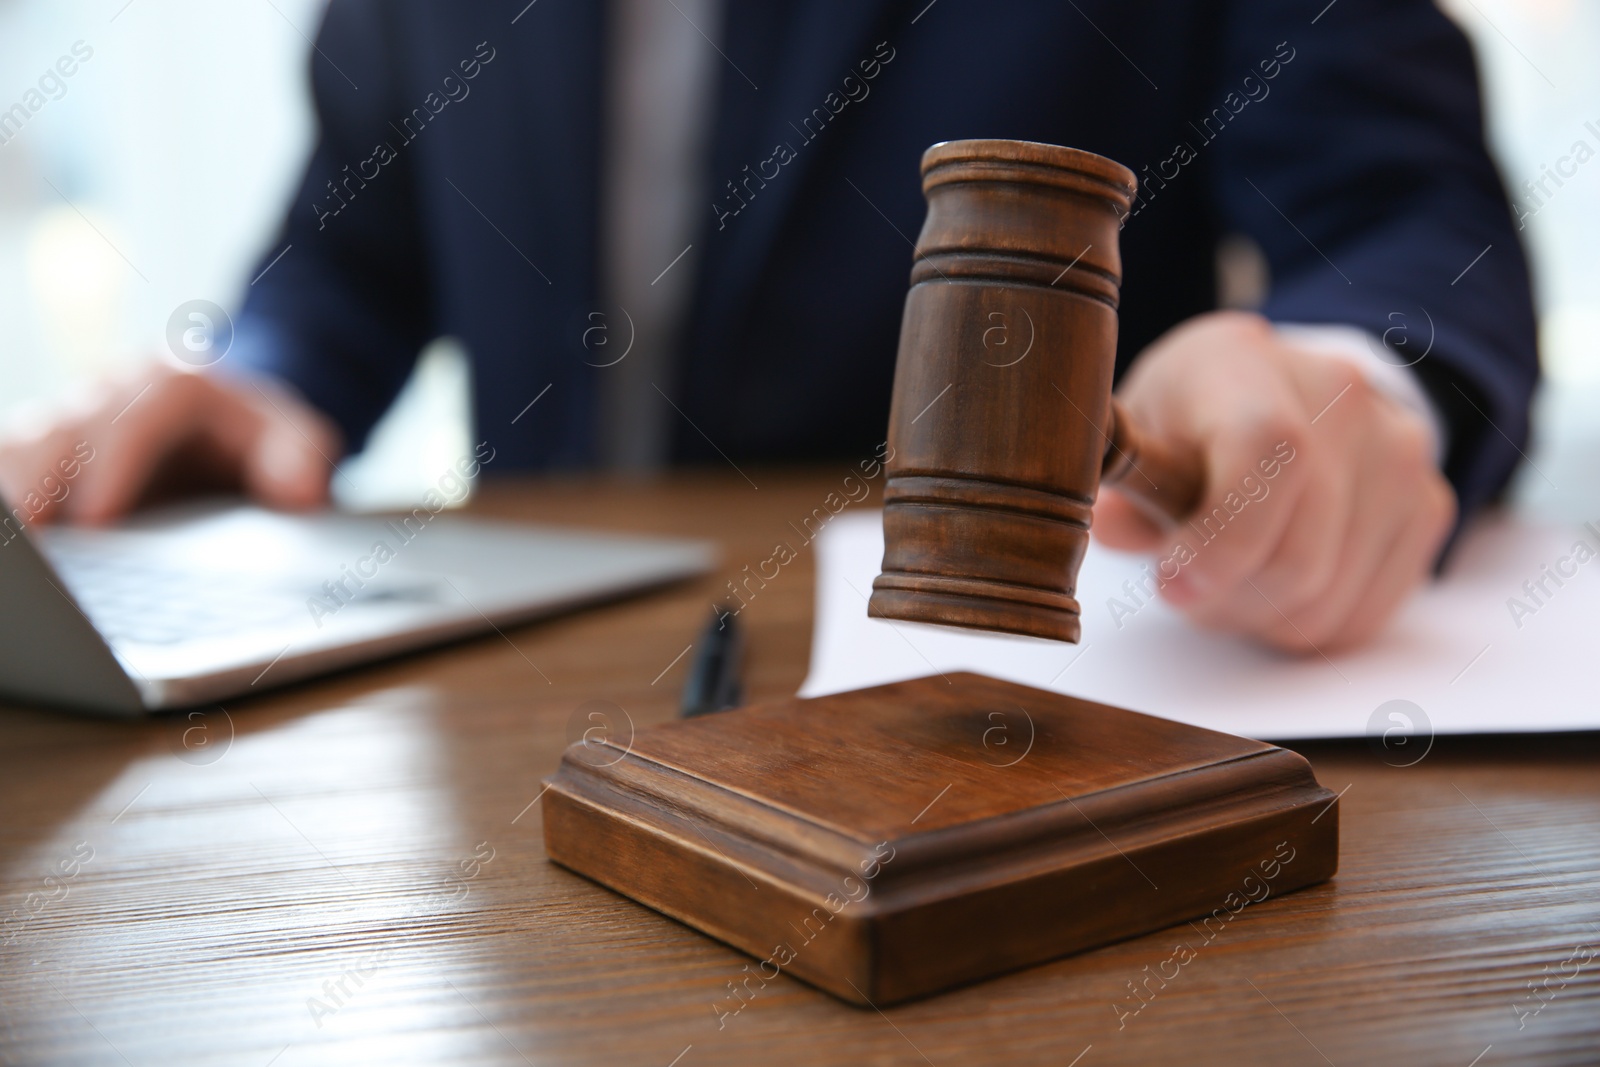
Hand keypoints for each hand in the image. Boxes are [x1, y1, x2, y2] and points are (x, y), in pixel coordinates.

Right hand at [0, 363, 341, 524]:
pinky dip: (6, 495)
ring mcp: (75, 419)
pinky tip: (12, 538)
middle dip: (40, 478)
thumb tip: (297, 490)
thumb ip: (301, 458)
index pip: (132, 417)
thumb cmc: (268, 441)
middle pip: (62, 427)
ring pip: (26, 444)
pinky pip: (14, 465)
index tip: (96, 518)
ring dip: (13, 488)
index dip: (110, 465)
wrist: (240, 432)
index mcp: (173, 383)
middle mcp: (113, 391)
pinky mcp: (52, 452)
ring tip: (15, 544)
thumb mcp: (300, 442)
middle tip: (32, 535)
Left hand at [1092, 311, 1455, 652]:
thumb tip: (1110, 524)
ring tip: (1230, 578)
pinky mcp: (1426, 505)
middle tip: (1186, 589)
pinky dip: (1306, 624)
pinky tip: (1275, 583)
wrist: (1279, 389)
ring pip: (1326, 602)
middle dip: (1225, 599)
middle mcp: (1339, 395)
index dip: (1224, 539)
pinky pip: (1362, 617)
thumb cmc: (1192, 417)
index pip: (1271, 453)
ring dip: (1261, 617)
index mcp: (1245, 363)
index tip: (1173, 581)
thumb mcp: (1138, 433)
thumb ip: (1124, 490)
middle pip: (1299, 555)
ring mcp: (1397, 450)